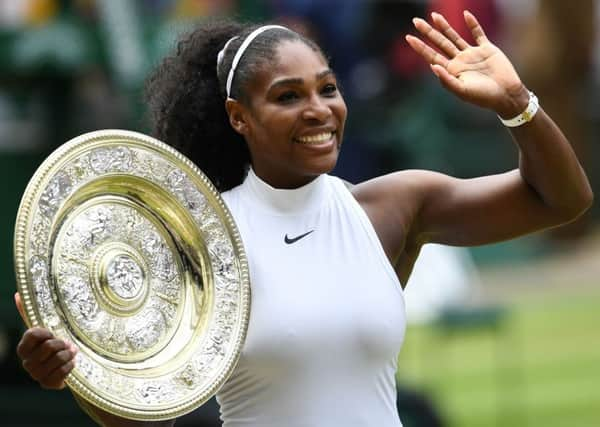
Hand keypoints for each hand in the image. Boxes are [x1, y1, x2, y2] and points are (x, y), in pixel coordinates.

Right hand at [15, 292, 77, 389]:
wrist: (63, 365)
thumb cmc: (54, 344)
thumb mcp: (45, 328)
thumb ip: (30, 313)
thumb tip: (18, 294)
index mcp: (23, 347)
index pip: (33, 334)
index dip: (47, 332)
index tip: (52, 333)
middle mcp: (26, 362)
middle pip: (49, 346)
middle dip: (62, 343)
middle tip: (67, 343)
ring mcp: (36, 375)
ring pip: (58, 358)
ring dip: (69, 354)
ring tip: (71, 352)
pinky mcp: (47, 384)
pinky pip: (63, 372)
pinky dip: (71, 366)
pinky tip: (71, 363)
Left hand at [406, 10, 528, 117]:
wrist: (506, 95)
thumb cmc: (483, 97)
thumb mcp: (462, 91)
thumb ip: (447, 80)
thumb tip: (431, 66)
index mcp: (451, 71)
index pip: (432, 56)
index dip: (420, 47)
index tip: (408, 38)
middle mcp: (459, 61)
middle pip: (440, 43)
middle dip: (428, 32)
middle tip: (415, 21)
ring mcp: (472, 54)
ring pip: (455, 37)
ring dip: (444, 26)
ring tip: (434, 15)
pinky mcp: (487, 49)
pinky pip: (478, 34)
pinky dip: (473, 24)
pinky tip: (466, 14)